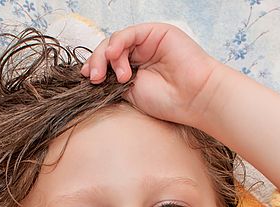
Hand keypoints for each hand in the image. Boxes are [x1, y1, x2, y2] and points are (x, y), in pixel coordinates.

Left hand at [80, 22, 221, 127]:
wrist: (193, 99)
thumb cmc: (167, 101)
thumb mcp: (130, 93)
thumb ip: (112, 81)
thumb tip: (91, 75)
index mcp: (133, 69)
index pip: (106, 63)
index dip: (94, 68)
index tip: (86, 80)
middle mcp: (139, 53)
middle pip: (108, 50)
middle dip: (96, 63)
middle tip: (94, 79)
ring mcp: (147, 42)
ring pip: (116, 41)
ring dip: (107, 56)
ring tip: (116, 76)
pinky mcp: (156, 32)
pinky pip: (129, 33)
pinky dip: (118, 44)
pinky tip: (115, 57)